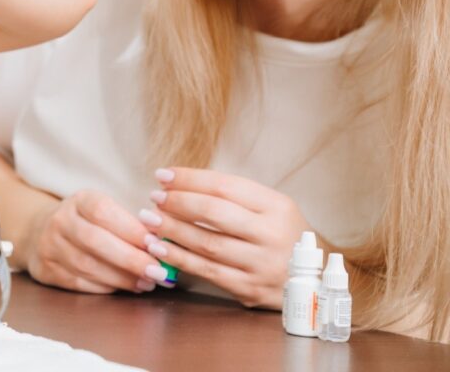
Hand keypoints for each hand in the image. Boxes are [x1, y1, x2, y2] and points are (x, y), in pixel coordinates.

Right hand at [25, 190, 162, 293]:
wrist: (42, 232)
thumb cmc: (88, 222)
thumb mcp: (104, 211)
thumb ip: (130, 224)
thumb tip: (165, 245)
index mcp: (79, 200)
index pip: (103, 211)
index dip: (131, 229)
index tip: (156, 244)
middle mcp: (60, 220)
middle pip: (95, 241)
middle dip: (130, 259)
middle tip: (158, 272)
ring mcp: (49, 246)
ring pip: (87, 265)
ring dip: (121, 277)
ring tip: (147, 282)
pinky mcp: (46, 270)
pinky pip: (79, 283)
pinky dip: (106, 287)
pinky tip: (125, 287)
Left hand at [139, 167, 310, 307]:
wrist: (316, 282)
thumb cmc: (282, 236)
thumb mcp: (272, 208)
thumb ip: (234, 197)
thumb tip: (181, 184)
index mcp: (277, 206)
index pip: (225, 186)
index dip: (190, 179)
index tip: (163, 175)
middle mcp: (272, 234)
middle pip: (214, 213)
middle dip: (177, 202)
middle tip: (154, 197)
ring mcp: (262, 264)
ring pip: (207, 243)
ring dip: (171, 230)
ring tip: (149, 219)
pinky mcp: (250, 289)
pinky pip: (206, 271)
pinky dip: (179, 258)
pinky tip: (159, 247)